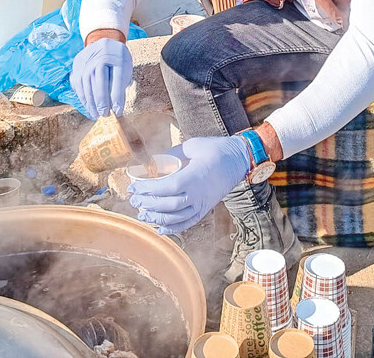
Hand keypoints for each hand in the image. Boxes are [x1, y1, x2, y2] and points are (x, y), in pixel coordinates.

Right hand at [69, 38, 132, 118]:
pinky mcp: (78, 65)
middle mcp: (101, 57)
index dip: (117, 97)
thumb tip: (117, 107)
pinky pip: (79, 84)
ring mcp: (88, 60)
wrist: (105, 40)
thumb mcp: (126, 69)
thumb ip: (122, 85)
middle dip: (102, 101)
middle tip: (106, 115)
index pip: (118, 80)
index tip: (118, 112)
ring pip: (88, 85)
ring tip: (97, 114)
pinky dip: (84, 98)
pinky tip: (89, 107)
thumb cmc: (119, 60)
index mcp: (118, 57)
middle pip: (101, 82)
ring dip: (92, 102)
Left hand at [128, 136, 251, 234]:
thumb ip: (171, 154)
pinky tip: (159, 228)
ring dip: (156, 218)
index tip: (135, 187)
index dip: (148, 189)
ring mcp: (203, 204)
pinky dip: (173, 228)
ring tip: (142, 214)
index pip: (167, 187)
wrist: (239, 160)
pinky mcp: (205, 209)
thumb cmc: (215, 150)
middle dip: (148, 204)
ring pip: (177, 218)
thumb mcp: (192, 146)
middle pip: (169, 205)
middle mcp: (198, 193)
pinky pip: (188, 223)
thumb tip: (151, 161)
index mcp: (195, 176)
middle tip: (134, 200)